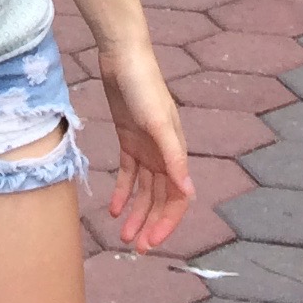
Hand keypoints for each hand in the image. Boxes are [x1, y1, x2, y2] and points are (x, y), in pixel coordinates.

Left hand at [99, 47, 194, 249]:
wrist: (122, 56)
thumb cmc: (144, 86)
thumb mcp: (159, 122)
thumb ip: (172, 157)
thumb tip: (188, 191)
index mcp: (175, 152)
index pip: (177, 197)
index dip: (167, 222)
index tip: (151, 242)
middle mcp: (164, 153)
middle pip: (160, 198)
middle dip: (150, 223)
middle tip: (134, 246)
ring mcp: (146, 147)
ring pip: (144, 190)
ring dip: (136, 213)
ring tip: (122, 234)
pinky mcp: (129, 139)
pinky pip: (129, 174)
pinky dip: (123, 192)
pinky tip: (115, 208)